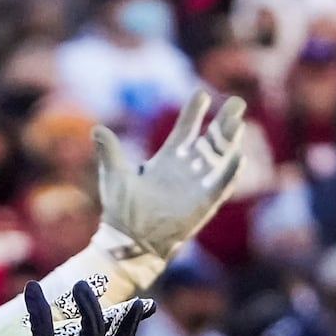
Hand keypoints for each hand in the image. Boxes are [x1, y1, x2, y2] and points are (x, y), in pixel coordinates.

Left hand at [0, 278, 153, 335]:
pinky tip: (32, 290)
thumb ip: (71, 306)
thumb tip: (100, 282)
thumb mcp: (48, 321)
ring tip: (80, 285)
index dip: (131, 326)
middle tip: (126, 299)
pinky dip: (41, 314)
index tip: (148, 306)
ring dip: (90, 314)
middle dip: (123, 324)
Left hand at [94, 92, 251, 267]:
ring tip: (239, 122)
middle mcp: (186, 169)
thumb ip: (110, 151)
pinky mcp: (203, 204)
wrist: (129, 241)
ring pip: (219, 158)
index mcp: (167, 160)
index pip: (186, 130)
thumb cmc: (122, 211)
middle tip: (237, 101)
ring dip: (230, 141)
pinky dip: (230, 173)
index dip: (194, 113)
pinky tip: (239, 157)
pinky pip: (221, 186)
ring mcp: (196, 186)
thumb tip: (96, 129)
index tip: (201, 94)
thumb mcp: (115, 176)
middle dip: (224, 122)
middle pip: (211, 140)